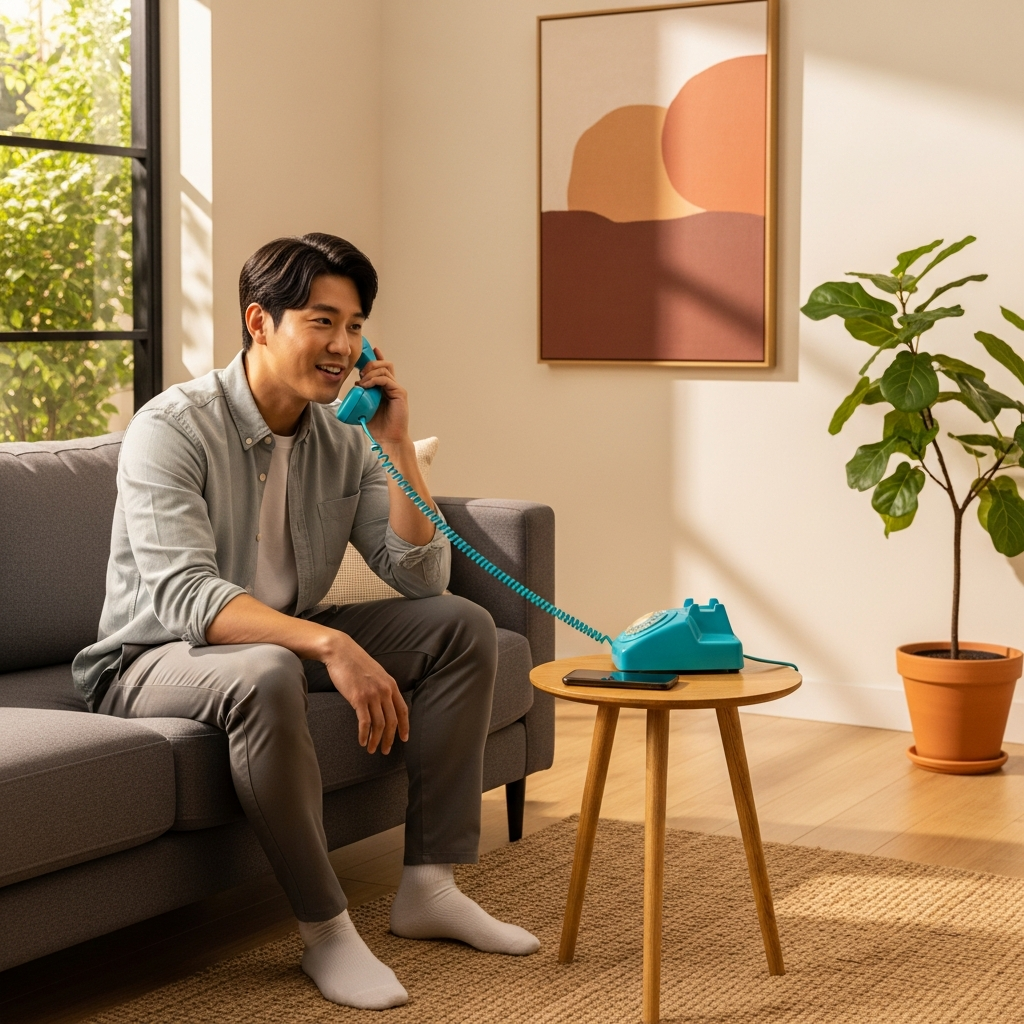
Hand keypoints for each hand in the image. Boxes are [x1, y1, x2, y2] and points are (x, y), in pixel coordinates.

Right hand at [323, 633, 409, 754]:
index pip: (403, 710)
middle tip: (385, 750)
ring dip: (376, 740)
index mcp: (391, 684)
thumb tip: (385, 703)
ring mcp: (372, 694)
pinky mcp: (358, 698)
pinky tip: (362, 741)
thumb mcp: (377, 673)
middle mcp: (385, 690)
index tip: (404, 739)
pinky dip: (364, 735)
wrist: (341, 651)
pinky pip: (365, 722)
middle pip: (392, 721)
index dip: (405, 726)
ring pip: (379, 725)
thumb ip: (383, 687)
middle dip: (390, 739)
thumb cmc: (356, 663)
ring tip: (372, 749)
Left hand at [358, 346, 409, 444]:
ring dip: (371, 372)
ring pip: (385, 369)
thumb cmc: (378, 426)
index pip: (383, 368)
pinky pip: (386, 380)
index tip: (371, 350)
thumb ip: (362, 395)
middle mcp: (393, 386)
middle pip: (385, 364)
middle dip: (371, 364)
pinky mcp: (400, 393)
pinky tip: (366, 385)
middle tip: (360, 373)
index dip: (377, 358)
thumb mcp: (365, 407)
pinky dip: (374, 380)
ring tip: (362, 382)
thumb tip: (354, 385)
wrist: (388, 438)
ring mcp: (397, 389)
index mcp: (386, 388)